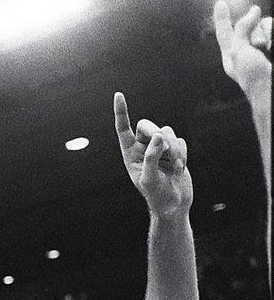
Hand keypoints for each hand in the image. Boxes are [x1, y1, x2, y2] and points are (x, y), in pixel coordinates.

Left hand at [113, 92, 191, 219]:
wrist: (174, 204)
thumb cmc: (156, 195)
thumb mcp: (149, 178)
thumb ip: (151, 156)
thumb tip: (158, 135)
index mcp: (129, 154)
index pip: (123, 129)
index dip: (121, 112)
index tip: (118, 94)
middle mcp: (142, 148)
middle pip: (148, 125)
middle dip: (158, 136)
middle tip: (166, 151)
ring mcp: (159, 148)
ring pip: (166, 131)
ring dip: (173, 148)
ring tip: (174, 165)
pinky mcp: (174, 150)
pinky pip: (180, 140)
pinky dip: (182, 153)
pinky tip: (179, 168)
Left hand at [214, 1, 271, 96]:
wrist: (270, 88)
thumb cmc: (252, 75)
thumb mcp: (239, 51)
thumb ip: (242, 29)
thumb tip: (253, 10)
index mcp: (232, 53)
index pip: (224, 31)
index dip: (222, 17)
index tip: (220, 3)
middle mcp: (246, 48)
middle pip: (249, 24)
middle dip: (254, 31)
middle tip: (258, 47)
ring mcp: (263, 46)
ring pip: (264, 24)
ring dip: (266, 32)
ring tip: (268, 48)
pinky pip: (273, 28)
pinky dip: (273, 32)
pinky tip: (273, 45)